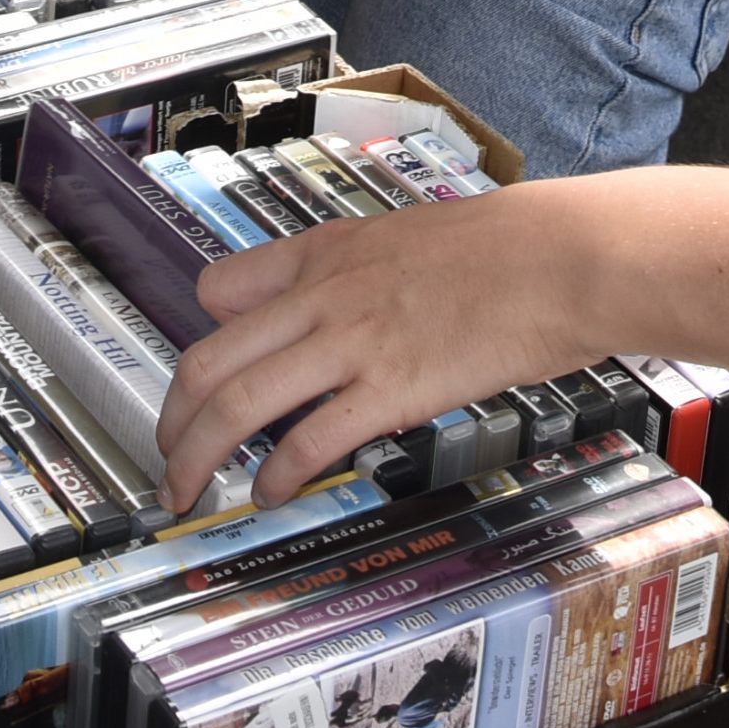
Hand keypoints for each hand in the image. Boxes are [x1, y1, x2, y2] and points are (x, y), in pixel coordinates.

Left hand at [160, 178, 632, 510]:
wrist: (563, 257)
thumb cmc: (508, 248)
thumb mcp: (408, 234)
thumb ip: (358, 270)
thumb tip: (336, 309)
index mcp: (327, 252)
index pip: (220, 288)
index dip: (197, 340)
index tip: (194, 383)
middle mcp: (324, 295)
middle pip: (207, 359)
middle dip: (171, 422)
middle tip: (165, 459)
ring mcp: (352, 342)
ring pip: (238, 403)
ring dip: (198, 458)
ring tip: (189, 492)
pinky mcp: (390, 388)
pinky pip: (308, 440)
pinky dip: (275, 475)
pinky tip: (270, 494)